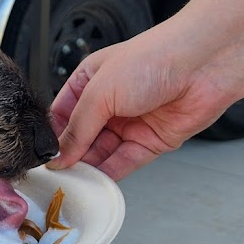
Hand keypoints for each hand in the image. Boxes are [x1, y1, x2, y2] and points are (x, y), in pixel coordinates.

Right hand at [48, 27, 231, 180]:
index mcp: (89, 81)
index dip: (52, 136)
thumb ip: (78, 127)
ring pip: (101, 153)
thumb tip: (60, 154)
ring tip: (72, 184)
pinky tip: (95, 183)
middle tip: (54, 178)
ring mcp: (129, 123)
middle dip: (69, 156)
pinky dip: (110, 174)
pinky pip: (125, 162)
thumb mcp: (101, 91)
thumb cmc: (152, 59)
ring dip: (88, 169)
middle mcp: (108, 103)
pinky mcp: (150, 141)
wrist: (202, 64)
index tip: (42, 157)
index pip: (61, 114)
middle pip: (81, 137)